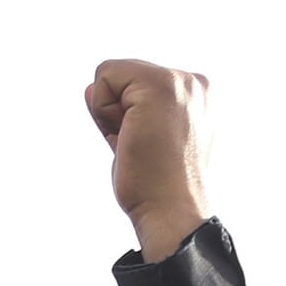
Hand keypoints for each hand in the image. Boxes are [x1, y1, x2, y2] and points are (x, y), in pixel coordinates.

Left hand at [85, 60, 212, 262]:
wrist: (171, 211)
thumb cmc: (155, 187)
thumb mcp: (137, 140)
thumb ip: (119, 112)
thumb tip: (90, 87)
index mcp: (195, 97)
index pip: (136, 87)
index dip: (124, 117)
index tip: (144, 146)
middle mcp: (194, 83)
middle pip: (124, 77)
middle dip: (118, 113)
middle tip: (142, 148)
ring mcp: (181, 82)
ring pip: (113, 74)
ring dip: (111, 113)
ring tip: (139, 143)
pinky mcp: (160, 86)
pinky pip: (105, 75)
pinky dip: (104, 109)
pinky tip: (130, 135)